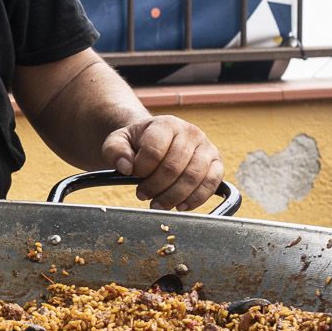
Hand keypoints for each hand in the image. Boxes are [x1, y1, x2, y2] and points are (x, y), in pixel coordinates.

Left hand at [100, 115, 223, 210]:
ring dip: (173, 196)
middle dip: (155, 186)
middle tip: (142, 195)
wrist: (157, 141)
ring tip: (157, 204)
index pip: (154, 150)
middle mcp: (190, 132)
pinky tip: (180, 206)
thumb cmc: (137, 143)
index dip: (141, 169)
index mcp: (165, 124)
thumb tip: (126, 167)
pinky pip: (211, 183)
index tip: (133, 175)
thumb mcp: (118, 141)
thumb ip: (114, 151)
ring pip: (193, 177)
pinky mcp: (216, 163)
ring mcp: (207, 147)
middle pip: (173, 167)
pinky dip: (196, 199)